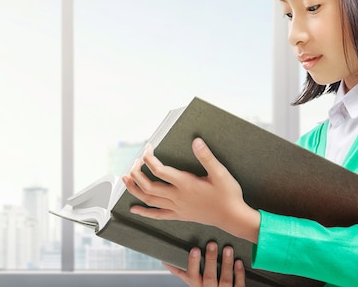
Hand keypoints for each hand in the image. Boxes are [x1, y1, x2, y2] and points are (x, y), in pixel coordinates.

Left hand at [122, 138, 259, 242]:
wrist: (232, 217)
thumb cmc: (228, 194)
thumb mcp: (221, 173)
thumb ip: (206, 157)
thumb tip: (196, 141)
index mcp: (186, 184)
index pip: (160, 170)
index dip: (149, 158)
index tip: (148, 147)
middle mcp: (178, 197)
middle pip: (149, 186)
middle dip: (137, 172)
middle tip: (135, 161)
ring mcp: (177, 208)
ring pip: (149, 200)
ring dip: (135, 189)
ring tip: (125, 179)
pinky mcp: (179, 215)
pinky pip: (157, 215)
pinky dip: (144, 212)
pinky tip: (134, 209)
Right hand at [163, 242, 245, 286]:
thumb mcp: (192, 282)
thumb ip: (180, 273)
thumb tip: (165, 261)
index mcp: (197, 286)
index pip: (192, 276)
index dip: (193, 263)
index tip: (195, 249)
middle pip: (209, 277)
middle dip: (211, 260)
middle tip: (212, 244)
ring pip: (225, 280)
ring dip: (226, 264)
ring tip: (228, 248)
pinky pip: (238, 285)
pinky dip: (239, 273)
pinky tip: (238, 262)